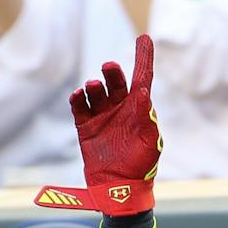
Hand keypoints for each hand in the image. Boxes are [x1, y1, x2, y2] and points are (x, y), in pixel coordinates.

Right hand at [35, 33, 161, 215]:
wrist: (120, 188)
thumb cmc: (142, 166)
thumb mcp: (150, 140)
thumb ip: (147, 117)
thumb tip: (144, 93)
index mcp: (139, 110)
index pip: (142, 78)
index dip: (143, 58)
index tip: (144, 38)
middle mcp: (120, 109)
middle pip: (116, 82)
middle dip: (112, 73)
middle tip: (109, 68)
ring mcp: (102, 117)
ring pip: (96, 92)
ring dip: (93, 86)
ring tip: (92, 86)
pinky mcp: (86, 127)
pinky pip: (79, 107)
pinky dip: (77, 98)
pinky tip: (77, 95)